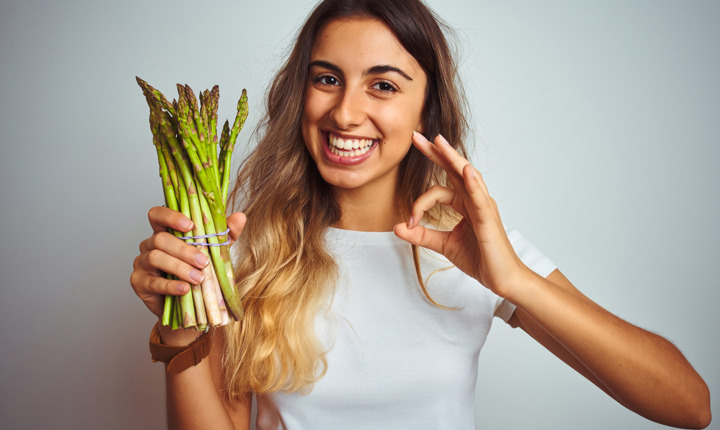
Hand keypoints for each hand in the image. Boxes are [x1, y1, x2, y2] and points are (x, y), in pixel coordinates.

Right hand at [130, 207, 246, 341]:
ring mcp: (142, 264)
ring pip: (155, 258)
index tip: (190, 225)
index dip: (170, 216)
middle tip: (203, 261)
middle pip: (159, 239)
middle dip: (184, 249)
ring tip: (198, 278)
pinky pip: (153, 282)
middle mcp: (149, 245)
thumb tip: (240, 217)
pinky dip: (171, 286)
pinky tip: (185, 289)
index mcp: (165, 232)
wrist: (188, 307)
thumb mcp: (214, 252)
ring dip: (179, 267)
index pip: (158, 215)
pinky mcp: (139, 283)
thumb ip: (224, 234)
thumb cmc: (197, 273)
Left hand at [393, 132, 530, 298]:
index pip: (438, 191)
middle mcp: (474, 200)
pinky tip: (466, 171)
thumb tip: (397, 227)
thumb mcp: (444, 245)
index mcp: (464, 204)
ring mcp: (483, 206)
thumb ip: (422, 235)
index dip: (419, 204)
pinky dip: (474, 183)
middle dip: (435, 152)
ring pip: (467, 176)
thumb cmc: (480, 259)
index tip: (408, 222)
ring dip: (452, 158)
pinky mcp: (489, 219)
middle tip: (416, 136)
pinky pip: (480, 198)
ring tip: (439, 142)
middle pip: (453, 170)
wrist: (502, 279)